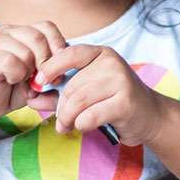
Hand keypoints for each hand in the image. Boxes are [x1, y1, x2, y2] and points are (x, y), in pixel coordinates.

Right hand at [0, 21, 66, 122]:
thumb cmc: (12, 89)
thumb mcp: (40, 83)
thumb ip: (55, 78)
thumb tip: (67, 80)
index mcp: (23, 32)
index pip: (48, 27)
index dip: (58, 46)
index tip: (60, 68)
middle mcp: (9, 32)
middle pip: (39, 39)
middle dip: (46, 64)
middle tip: (41, 81)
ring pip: (27, 52)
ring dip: (28, 73)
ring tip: (21, 82)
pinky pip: (12, 62)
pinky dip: (16, 76)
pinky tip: (10, 80)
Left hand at [32, 45, 164, 144]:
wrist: (150, 115)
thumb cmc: (112, 101)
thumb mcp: (87, 89)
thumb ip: (59, 91)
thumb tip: (30, 98)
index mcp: (100, 53)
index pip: (69, 53)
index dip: (50, 67)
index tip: (37, 83)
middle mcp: (112, 62)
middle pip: (71, 84)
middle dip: (59, 106)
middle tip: (58, 120)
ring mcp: (121, 81)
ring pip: (78, 101)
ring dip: (67, 118)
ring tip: (66, 126)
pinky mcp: (126, 102)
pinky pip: (91, 116)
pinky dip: (81, 125)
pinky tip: (83, 127)